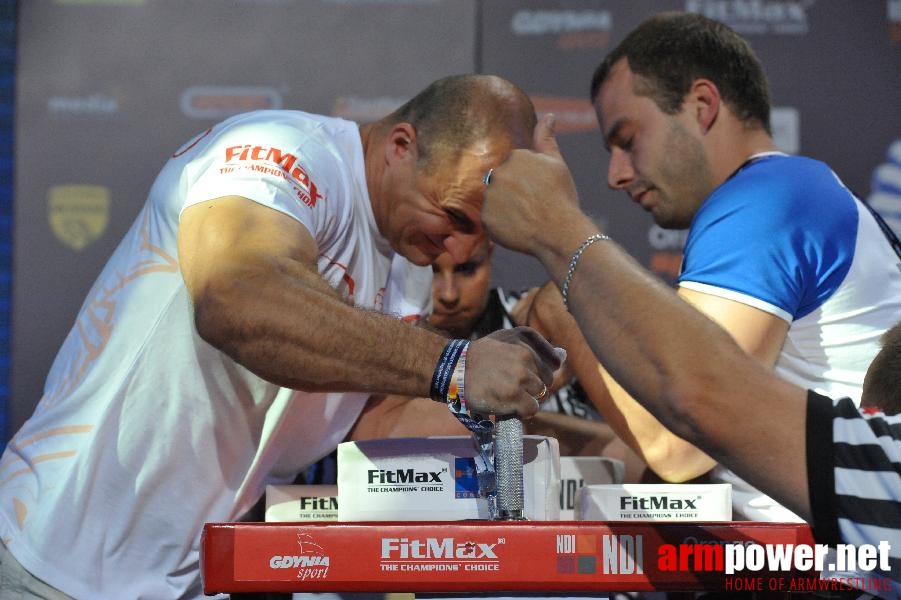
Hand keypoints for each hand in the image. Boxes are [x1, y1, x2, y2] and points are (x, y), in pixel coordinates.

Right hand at [463, 326, 562, 417]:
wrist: (455, 369)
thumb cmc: (482, 355)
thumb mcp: (507, 338)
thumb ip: (536, 345)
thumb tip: (563, 356)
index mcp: (526, 340)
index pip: (553, 363)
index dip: (540, 372)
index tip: (524, 374)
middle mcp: (525, 357)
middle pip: (547, 380)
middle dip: (534, 386)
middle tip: (513, 385)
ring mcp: (520, 377)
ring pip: (541, 395)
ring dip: (528, 398)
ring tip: (508, 394)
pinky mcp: (514, 396)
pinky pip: (532, 409)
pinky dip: (523, 411)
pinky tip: (509, 405)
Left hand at [481, 113, 583, 254]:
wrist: (560, 233)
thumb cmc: (562, 197)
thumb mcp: (557, 164)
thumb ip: (546, 138)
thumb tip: (549, 116)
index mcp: (515, 157)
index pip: (515, 168)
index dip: (528, 182)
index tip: (540, 192)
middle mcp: (498, 173)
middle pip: (502, 183)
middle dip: (514, 194)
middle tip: (533, 207)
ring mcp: (490, 197)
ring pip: (495, 201)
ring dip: (506, 209)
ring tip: (526, 218)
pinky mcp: (485, 219)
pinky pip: (491, 221)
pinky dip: (501, 226)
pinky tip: (518, 229)